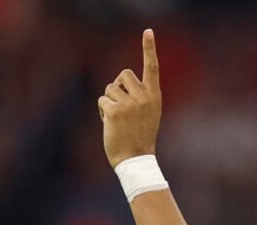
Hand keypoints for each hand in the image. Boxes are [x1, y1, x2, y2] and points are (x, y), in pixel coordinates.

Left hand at [99, 29, 161, 167]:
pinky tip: (111, 124)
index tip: (148, 31)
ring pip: (110, 88)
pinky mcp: (114, 110)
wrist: (136, 159)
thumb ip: (139, 96)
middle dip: (118, 87)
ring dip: (109, 101)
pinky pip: (102, 101)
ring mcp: (129, 103)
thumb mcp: (148, 113)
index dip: (149, 48)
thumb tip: (119, 84)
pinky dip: (103, 112)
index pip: (152, 67)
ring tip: (118, 119)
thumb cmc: (140, 137)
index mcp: (154, 96)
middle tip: (123, 107)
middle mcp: (143, 97)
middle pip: (123, 74)